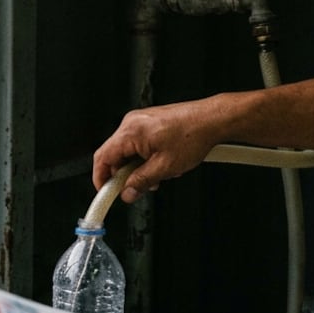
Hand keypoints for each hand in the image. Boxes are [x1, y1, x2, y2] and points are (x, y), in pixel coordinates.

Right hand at [92, 99, 222, 202]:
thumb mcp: (165, 167)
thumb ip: (141, 182)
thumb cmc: (193, 135)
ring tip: (157, 175)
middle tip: (134, 189)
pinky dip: (145, 158)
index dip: (101, 178)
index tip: (104, 192)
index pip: (102, 158)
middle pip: (114, 155)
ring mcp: (140, 121)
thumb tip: (128, 192)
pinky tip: (161, 165)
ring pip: (128, 151)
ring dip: (137, 168)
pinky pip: (138, 144)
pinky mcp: (149, 122)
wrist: (212, 120)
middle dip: (124, 175)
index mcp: (130, 132)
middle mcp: (131, 123)